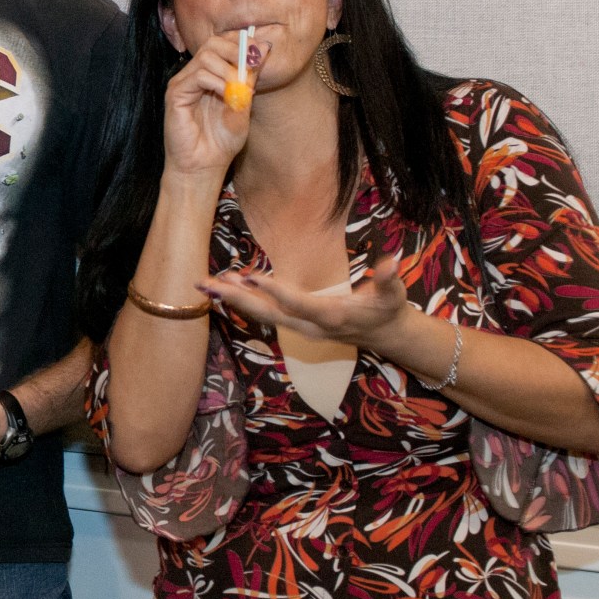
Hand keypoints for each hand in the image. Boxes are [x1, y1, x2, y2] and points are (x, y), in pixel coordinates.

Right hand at [163, 30, 270, 181]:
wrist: (204, 166)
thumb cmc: (221, 142)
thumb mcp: (243, 106)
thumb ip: (249, 81)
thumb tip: (262, 51)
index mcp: (209, 76)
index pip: (223, 44)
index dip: (243, 43)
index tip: (262, 51)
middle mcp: (193, 76)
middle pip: (213, 43)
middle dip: (236, 50)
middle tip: (252, 65)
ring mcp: (183, 84)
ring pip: (206, 56)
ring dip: (229, 69)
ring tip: (238, 88)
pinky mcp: (175, 95)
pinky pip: (198, 75)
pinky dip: (217, 81)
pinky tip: (226, 95)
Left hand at [204, 256, 410, 350]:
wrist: (383, 334)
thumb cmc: (387, 309)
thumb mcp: (393, 295)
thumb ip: (389, 280)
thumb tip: (390, 263)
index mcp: (331, 317)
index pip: (297, 303)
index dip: (274, 291)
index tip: (250, 277)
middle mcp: (309, 325)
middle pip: (267, 313)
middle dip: (236, 299)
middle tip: (207, 285)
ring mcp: (299, 327)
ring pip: (260, 314)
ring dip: (232, 300)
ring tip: (205, 284)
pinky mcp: (294, 323)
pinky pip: (263, 313)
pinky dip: (242, 301)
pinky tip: (223, 287)